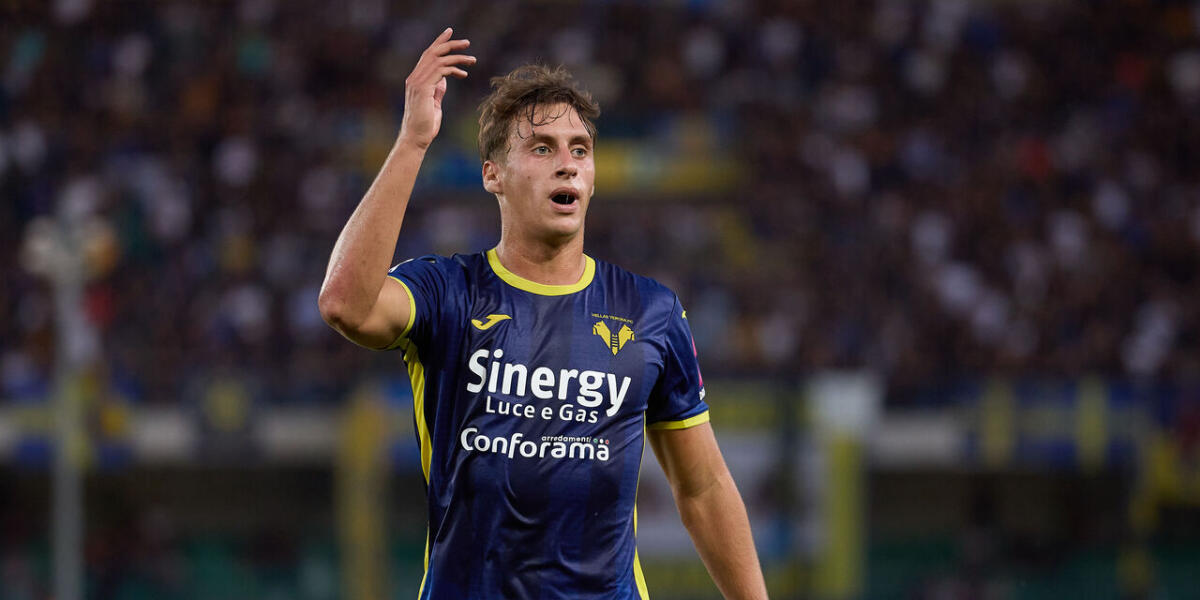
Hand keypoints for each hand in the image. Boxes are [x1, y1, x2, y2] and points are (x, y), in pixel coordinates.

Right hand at [398, 28, 474, 149]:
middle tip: (467, 42)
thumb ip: (437, 89)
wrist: (416, 138)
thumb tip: (444, 79)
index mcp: (416, 80)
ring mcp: (417, 83)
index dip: (439, 43)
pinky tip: (464, 74)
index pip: (427, 56)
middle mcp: (414, 78)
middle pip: (432, 52)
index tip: (450, 33)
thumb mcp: (433, 103)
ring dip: (457, 57)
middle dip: (449, 43)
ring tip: (472, 59)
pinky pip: (441, 71)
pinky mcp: (423, 88)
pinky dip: (454, 69)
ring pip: (438, 60)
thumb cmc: (425, 125)